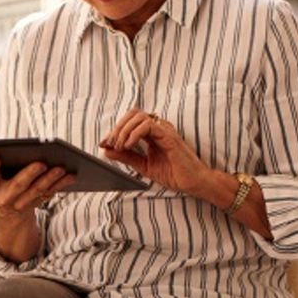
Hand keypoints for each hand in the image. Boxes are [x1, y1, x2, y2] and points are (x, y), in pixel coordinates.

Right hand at [0, 158, 75, 222]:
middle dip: (30, 174)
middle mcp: (6, 197)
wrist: (7, 212)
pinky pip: (51, 192)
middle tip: (41, 163)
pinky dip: (62, 183)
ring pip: (38, 190)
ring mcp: (23, 202)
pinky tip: (72, 175)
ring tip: (62, 167)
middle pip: (19, 185)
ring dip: (51, 179)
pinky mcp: (38, 202)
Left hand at [99, 108, 214, 197]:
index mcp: (152, 133)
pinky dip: (134, 133)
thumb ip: (126, 157)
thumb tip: (107, 151)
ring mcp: (164, 130)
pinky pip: (148, 126)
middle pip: (132, 114)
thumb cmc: (175, 173)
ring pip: (138, 116)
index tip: (103, 143)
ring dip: (124, 130)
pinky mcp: (169, 136)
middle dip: (117, 128)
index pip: (130, 122)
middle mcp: (158, 128)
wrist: (194, 183)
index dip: (114, 130)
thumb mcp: (143, 166)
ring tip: (119, 146)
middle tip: (110, 143)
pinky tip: (128, 145)